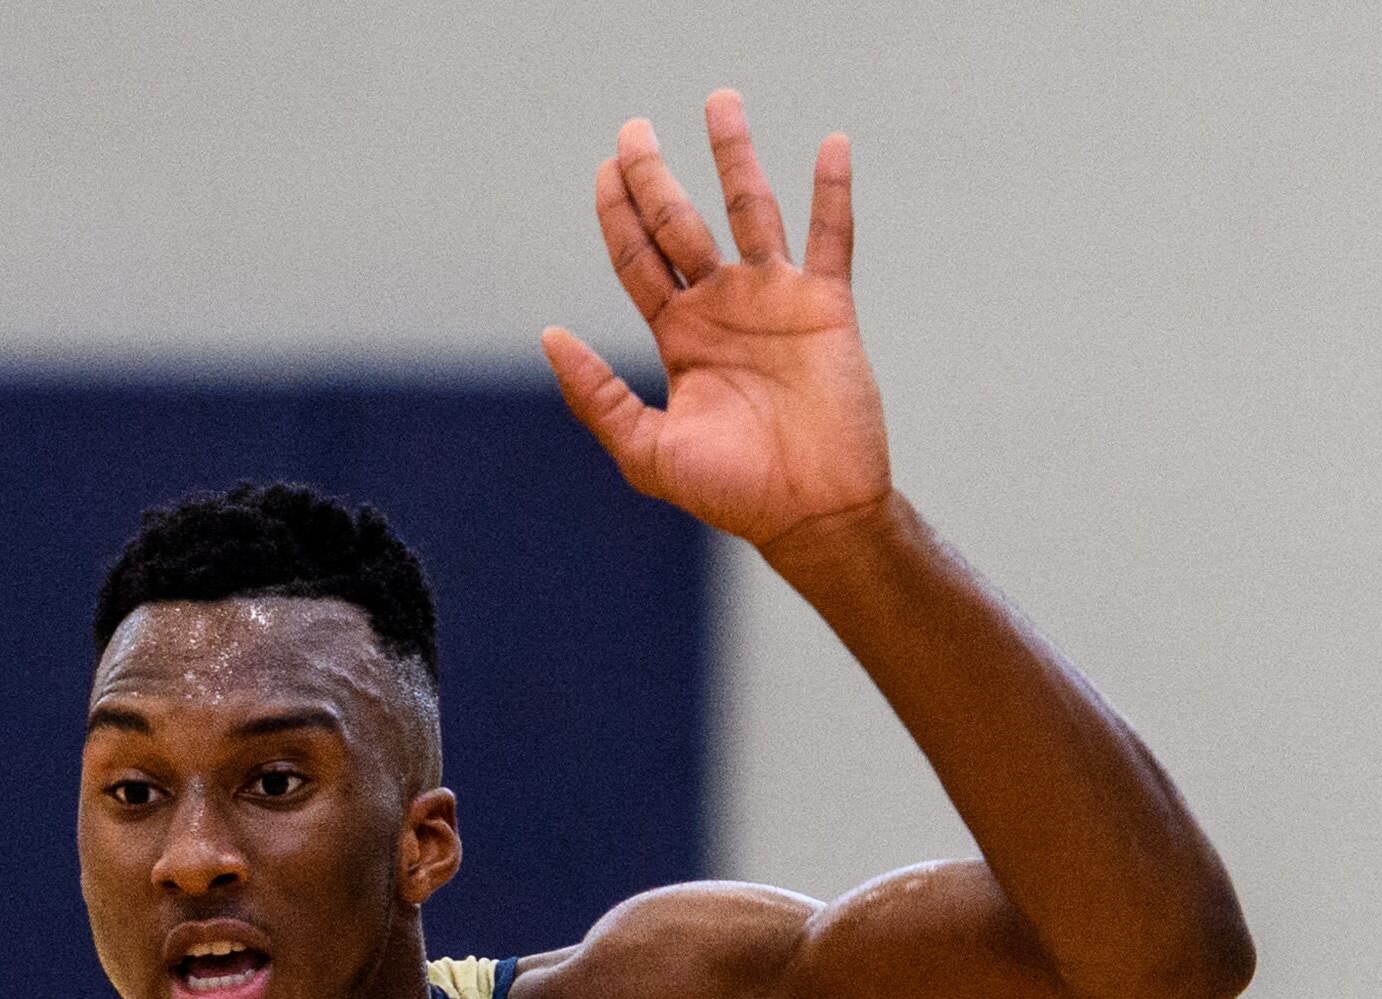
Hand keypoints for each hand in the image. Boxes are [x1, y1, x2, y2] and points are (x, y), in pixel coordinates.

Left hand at [542, 90, 891, 553]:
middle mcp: (722, 307)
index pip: (638, 259)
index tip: (603, 169)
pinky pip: (831, 237)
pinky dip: (832, 191)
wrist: (811, 515)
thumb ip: (597, 397)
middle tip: (632, 129)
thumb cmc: (730, 492)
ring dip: (735, 156)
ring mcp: (774, 300)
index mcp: (678, 335)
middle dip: (654, 174)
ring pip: (751, 210)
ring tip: (718, 101)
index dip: (617, 213)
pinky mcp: (824, 307)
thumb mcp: (646, 451)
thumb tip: (549, 335)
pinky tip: (829, 143)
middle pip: (681, 222)